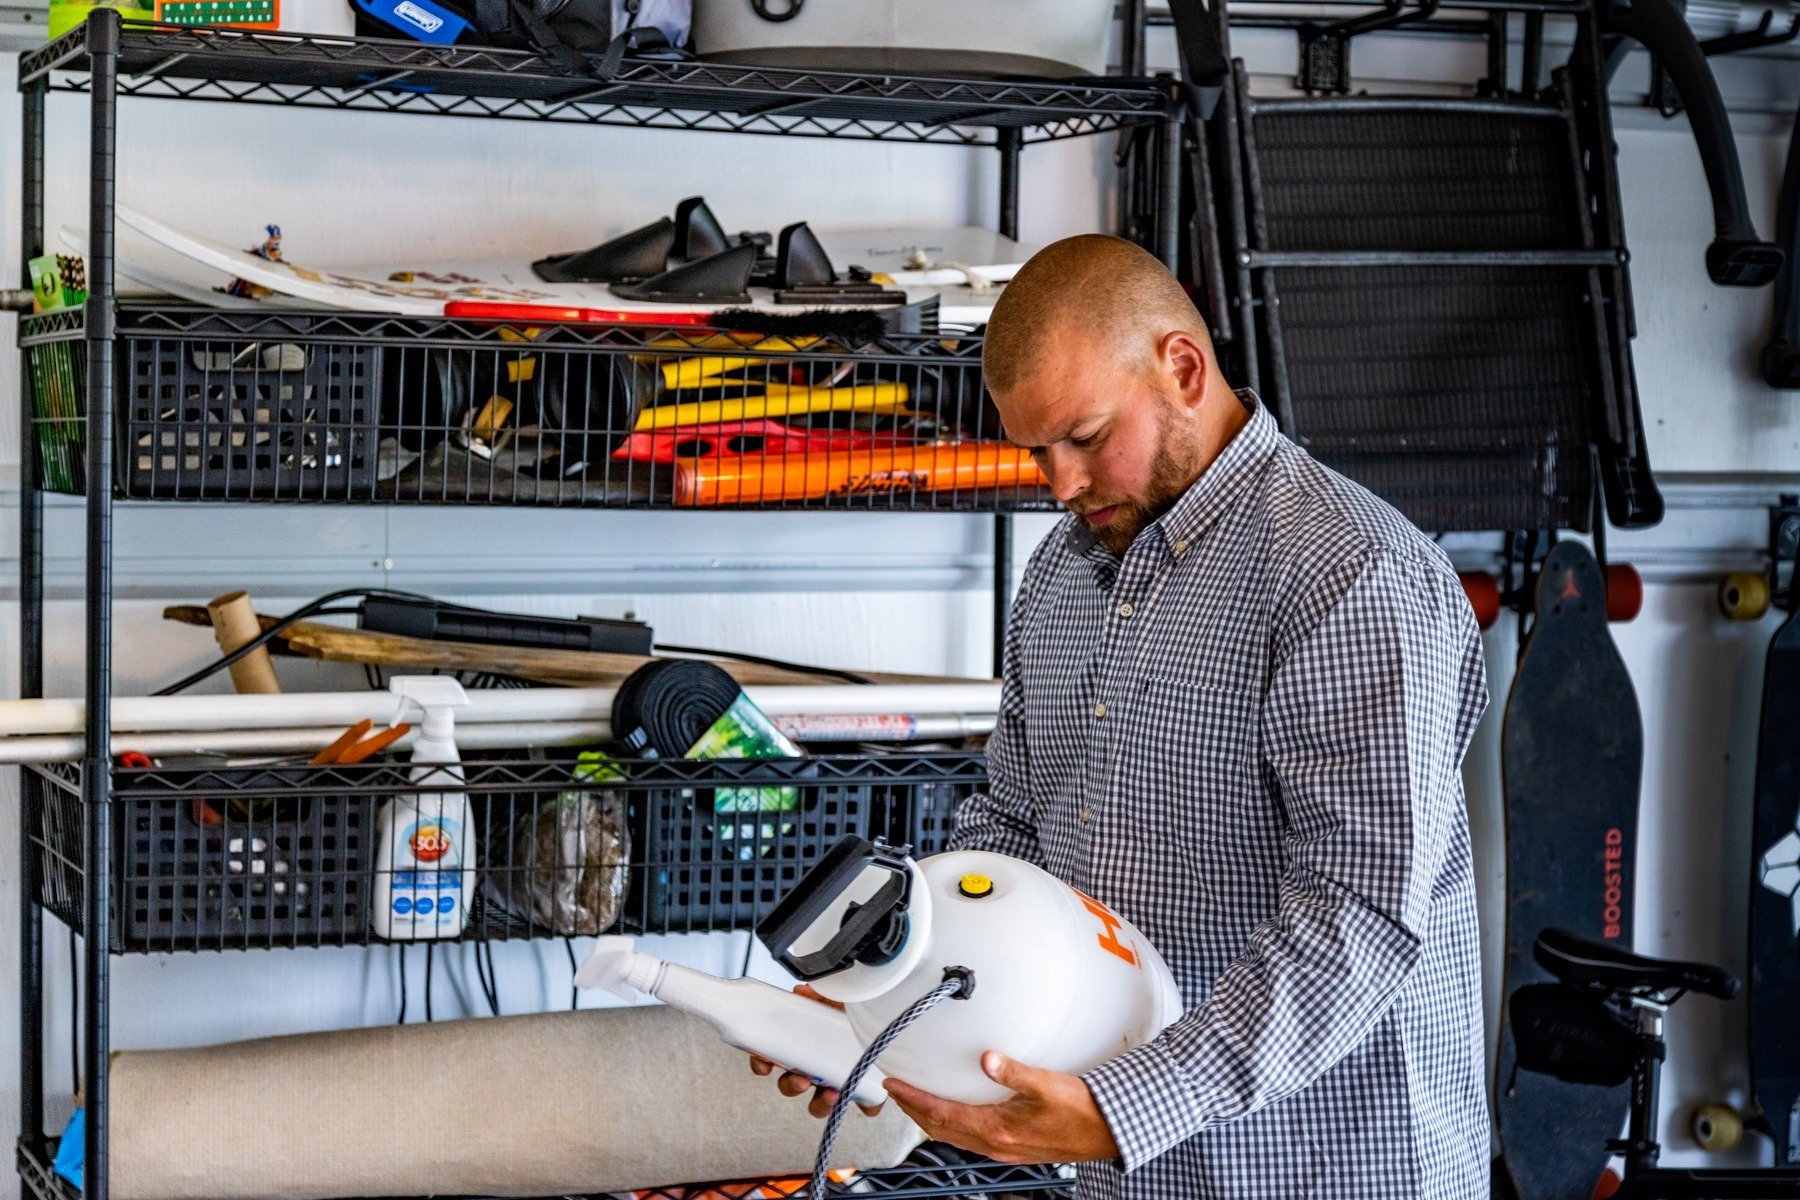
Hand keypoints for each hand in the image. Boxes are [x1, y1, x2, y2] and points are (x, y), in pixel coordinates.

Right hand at [747, 984, 884, 1118]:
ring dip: (821, 1103)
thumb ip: (819, 996)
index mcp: (804, 1046)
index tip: (764, 1062)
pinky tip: (867, 1097)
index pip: (773, 1058)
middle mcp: (816, 1068)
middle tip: (801, 1079)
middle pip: (791, 1085)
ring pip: (818, 1104)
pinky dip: (865, 1105)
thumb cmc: (855, 1013)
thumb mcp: (836, 1000)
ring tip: (831, 1093)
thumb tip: (802, 992)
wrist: (887, 1017)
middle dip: (792, 1086)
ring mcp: (837, 1081)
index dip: (763, 1063)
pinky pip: (863, 1106)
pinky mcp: (864, 1090)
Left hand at [881, 1050, 1120, 1164]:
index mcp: (997, 1130)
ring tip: (916, 1100)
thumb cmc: (1080, 1112)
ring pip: (953, 1136)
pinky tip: (954, 1112)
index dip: (914, 1099)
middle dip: (914, 1109)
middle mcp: (994, 1144)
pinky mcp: (1011, 1148)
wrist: (1105, 1133)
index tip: (893, 1085)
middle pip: (940, 1128)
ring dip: (930, 1118)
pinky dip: (951, 1123)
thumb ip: (1014, 1072)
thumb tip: (987, 1058)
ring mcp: (1002, 1149)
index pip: (942, 1114)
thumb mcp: (1047, 1085)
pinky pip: (969, 1138)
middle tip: (895, 1091)